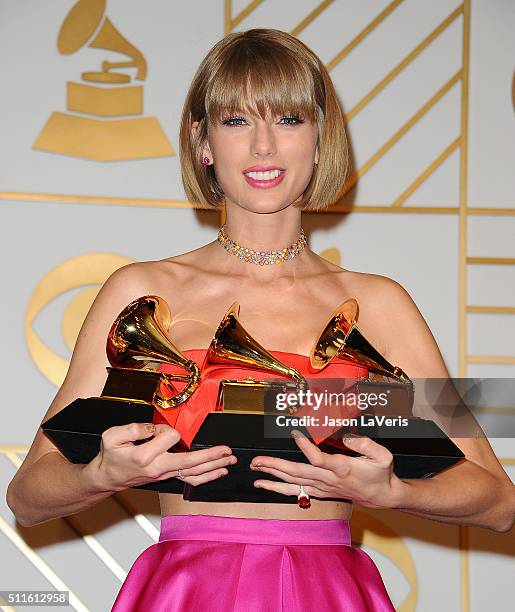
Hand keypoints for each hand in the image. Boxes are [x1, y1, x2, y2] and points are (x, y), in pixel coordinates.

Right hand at [85, 422, 235, 491]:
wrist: (108, 477)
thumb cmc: (111, 456)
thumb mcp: (112, 436)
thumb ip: (133, 429)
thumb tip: (153, 428)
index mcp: (145, 456)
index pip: (169, 437)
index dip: (165, 428)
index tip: (155, 429)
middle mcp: (158, 468)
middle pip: (190, 461)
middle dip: (210, 456)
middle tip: (226, 450)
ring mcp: (165, 474)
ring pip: (194, 472)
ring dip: (214, 466)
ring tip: (229, 460)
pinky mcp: (168, 477)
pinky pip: (191, 479)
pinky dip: (207, 476)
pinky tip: (219, 472)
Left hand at [250, 431, 403, 508]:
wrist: (382, 496)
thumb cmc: (381, 473)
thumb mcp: (382, 455)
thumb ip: (365, 444)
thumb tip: (346, 437)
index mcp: (342, 468)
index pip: (318, 459)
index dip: (306, 447)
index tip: (295, 433)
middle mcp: (328, 479)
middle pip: (297, 473)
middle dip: (275, 466)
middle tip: (256, 460)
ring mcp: (323, 487)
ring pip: (293, 482)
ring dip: (272, 475)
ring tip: (255, 469)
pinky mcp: (320, 491)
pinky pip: (296, 491)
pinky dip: (279, 488)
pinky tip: (264, 484)